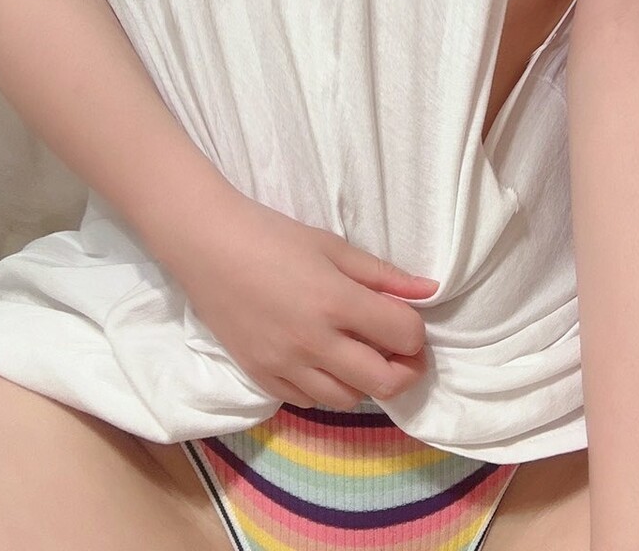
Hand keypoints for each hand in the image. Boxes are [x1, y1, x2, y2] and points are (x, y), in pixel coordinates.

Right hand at [179, 187, 439, 409]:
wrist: (209, 247)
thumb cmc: (273, 236)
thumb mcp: (332, 246)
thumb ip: (382, 274)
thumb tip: (429, 291)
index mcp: (336, 302)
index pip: (403, 336)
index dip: (415, 331)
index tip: (407, 321)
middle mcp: (315, 342)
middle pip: (384, 383)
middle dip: (404, 370)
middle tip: (399, 351)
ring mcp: (287, 366)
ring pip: (348, 400)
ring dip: (364, 382)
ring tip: (358, 353)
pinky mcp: (262, 378)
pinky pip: (308, 402)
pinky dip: (325, 388)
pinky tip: (322, 361)